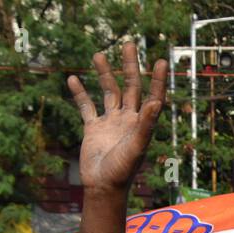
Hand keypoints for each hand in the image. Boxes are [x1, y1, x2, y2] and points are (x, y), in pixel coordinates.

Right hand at [66, 43, 167, 195]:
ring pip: (108, 92)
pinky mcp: (93, 129)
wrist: (103, 187)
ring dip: (104, 74)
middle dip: (130, 66)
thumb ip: (146, 125)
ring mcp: (110, 123)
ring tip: (98, 55)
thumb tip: (156, 103)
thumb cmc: (122, 171)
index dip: (157, 80)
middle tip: (128, 44)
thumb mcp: (136, 147)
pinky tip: (73, 78)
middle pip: (130, 87)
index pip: (152, 96)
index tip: (161, 61)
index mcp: (141, 124)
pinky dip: (80, 93)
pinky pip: (87, 107)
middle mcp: (128, 120)